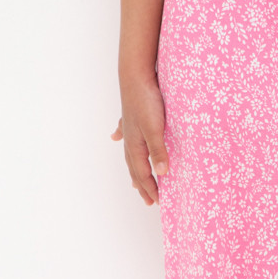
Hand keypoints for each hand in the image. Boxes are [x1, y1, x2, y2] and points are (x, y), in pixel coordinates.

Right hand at [111, 77, 168, 205]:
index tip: (157, 202)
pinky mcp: (132, 115)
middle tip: (148, 200)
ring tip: (135, 179)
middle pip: (135, 168)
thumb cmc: (146, 101)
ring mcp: (129, 127)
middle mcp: (130, 139)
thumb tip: (161, 174)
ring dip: (135, 168)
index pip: (143, 173)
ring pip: (131, 154)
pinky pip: (127, 133)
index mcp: (136, 145)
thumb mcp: (155, 129)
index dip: (150, 188)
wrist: (135, 76)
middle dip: (142, 184)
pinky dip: (123, 138)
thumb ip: (158, 151)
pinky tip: (116, 135)